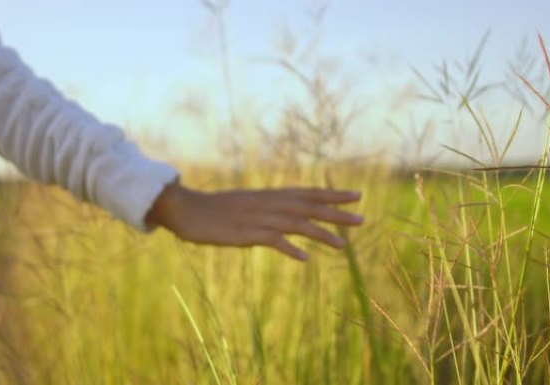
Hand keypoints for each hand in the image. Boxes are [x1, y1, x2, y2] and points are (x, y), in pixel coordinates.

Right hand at [145, 181, 363, 260]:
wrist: (187, 209)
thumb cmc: (216, 209)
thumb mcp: (247, 205)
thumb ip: (268, 208)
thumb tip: (286, 215)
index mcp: (270, 196)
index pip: (308, 193)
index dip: (333, 194)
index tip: (357, 196)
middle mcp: (269, 204)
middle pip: (309, 206)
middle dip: (336, 213)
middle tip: (362, 219)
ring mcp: (259, 218)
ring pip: (296, 223)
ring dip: (321, 233)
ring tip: (344, 245)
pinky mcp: (246, 233)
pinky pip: (272, 240)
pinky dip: (289, 247)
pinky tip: (305, 257)